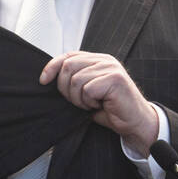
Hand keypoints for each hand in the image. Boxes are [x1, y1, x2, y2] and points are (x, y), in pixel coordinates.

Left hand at [40, 51, 158, 155]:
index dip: (52, 67)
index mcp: (97, 60)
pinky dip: (89, 102)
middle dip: (65, 89)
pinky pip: (87, 90)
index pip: (68, 56)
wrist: (134, 123)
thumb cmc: (111, 108)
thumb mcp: (87, 91)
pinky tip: (100, 105)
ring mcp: (111, 68)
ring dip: (79, 99)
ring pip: (76, 80)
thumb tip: (48, 78)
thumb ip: (74, 80)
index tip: (43, 81)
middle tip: (79, 101)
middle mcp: (104, 60)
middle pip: (68, 66)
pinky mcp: (115, 79)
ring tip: (91, 104)